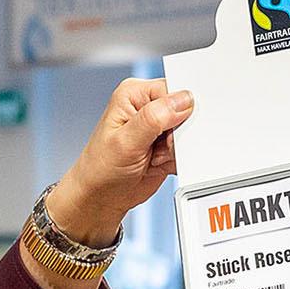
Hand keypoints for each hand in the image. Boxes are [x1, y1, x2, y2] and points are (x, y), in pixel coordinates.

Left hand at [46, 78, 192, 244]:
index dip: (179, 112)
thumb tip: (183, 100)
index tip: (166, 133)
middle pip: (185, 111)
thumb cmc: (101, 168)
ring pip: (188, 133)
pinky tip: (159, 165)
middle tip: (157, 149)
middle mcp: (147, 107)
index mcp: (134, 94)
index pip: (173, 91)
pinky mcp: (167, 146)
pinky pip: (187, 150)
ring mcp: (158, 127)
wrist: (101, 197)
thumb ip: (153, 119)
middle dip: (178, 135)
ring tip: (154, 158)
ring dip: (177, 151)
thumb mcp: (125, 142)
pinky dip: (178, 161)